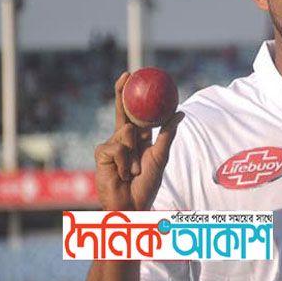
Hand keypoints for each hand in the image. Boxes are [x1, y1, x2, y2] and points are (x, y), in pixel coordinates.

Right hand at [94, 72, 183, 210]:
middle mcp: (123, 138)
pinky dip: (125, 161)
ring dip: (133, 153)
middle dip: (122, 91)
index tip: (135, 76)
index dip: (133, 95)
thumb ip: (167, 134)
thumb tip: (179, 112)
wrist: (131, 205)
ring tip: (133, 171)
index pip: (135, 112)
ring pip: (126, 132)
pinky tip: (123, 174)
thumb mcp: (160, 157)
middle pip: (122, 112)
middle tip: (126, 75)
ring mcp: (110, 145)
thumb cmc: (146, 185)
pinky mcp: (101, 154)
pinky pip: (117, 147)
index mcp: (138, 138)